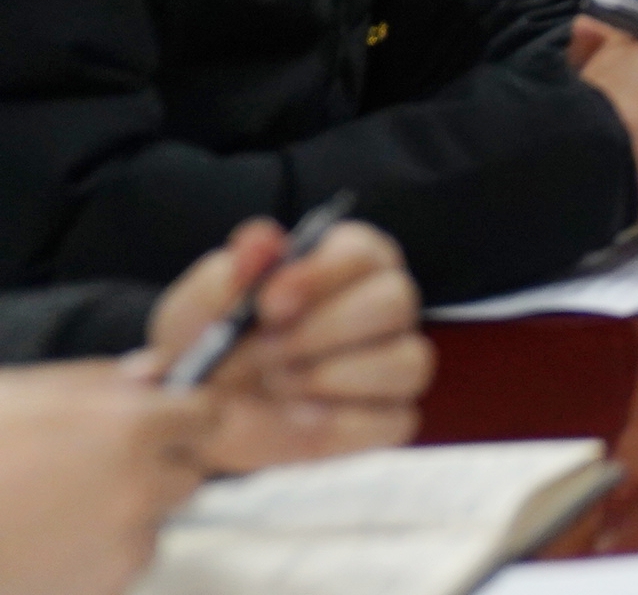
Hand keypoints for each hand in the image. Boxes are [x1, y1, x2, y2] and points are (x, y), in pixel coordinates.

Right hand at [0, 362, 216, 594]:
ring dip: (124, 515)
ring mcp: (126, 544)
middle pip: (188, 474)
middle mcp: (142, 486)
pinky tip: (44, 542)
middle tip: (93, 467)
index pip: (210, 415)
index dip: (189, 417)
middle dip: (158, 467)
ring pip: (154, 522)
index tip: (171, 420)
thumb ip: (98, 383)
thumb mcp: (22, 392)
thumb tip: (153, 374)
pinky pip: (122, 563)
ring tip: (50, 510)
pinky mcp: (105, 587)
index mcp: (131, 427)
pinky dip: (97, 555)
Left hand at [142, 219, 428, 470]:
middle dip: (323, 331)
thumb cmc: (213, 343)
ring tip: (277, 385)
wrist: (200, 411)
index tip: (269, 303)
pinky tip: (300, 418)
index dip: (321, 275)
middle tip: (264, 352)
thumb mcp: (203, 306)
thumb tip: (260, 243)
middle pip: (396, 302)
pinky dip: (342, 423)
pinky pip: (395, 420)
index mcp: (345, 263)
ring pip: (408, 361)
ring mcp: (394, 364)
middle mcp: (383, 307)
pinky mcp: (390, 418)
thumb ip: (229, 274)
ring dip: (332, 378)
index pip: (364, 253)